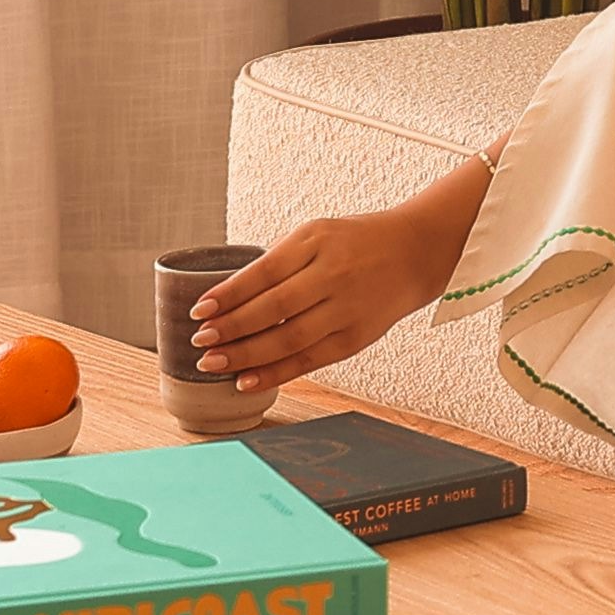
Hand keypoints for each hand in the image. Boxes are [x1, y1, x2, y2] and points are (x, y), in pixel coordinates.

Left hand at [186, 150, 494, 396]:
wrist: (415, 252)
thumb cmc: (355, 242)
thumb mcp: (316, 233)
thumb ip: (279, 261)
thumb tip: (227, 297)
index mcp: (317, 241)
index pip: (264, 272)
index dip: (229, 295)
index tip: (199, 311)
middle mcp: (333, 275)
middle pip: (274, 309)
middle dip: (231, 329)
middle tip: (200, 342)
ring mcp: (347, 309)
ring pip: (289, 339)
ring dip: (246, 356)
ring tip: (213, 364)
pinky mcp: (356, 338)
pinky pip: (309, 360)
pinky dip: (275, 373)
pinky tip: (247, 380)